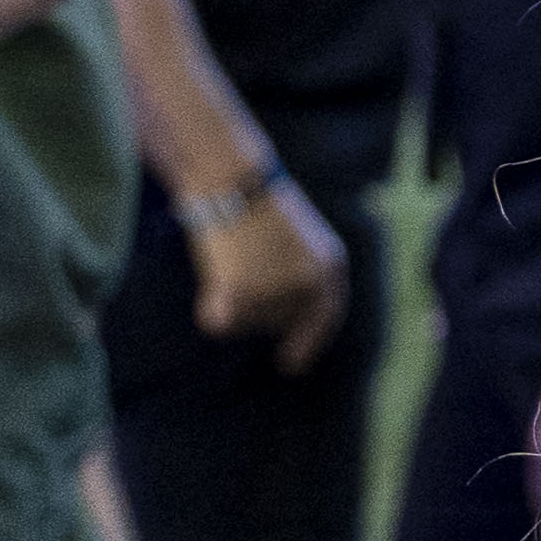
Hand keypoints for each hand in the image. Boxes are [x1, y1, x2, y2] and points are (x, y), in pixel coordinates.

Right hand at [189, 175, 351, 370]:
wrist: (231, 175)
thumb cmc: (254, 203)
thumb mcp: (295, 239)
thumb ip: (298, 277)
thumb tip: (285, 327)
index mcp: (331, 266)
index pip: (326, 316)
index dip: (308, 342)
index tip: (290, 365)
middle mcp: (312, 283)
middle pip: (277, 323)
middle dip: (255, 311)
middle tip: (237, 272)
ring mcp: (279, 289)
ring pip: (245, 323)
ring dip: (231, 302)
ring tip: (229, 259)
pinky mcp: (243, 292)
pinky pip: (219, 322)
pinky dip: (209, 306)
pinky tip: (212, 275)